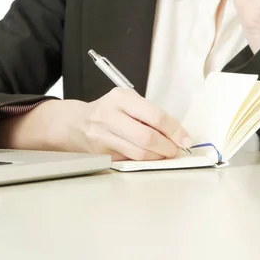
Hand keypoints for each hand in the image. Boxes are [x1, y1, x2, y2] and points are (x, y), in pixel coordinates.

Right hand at [0, 90, 193, 161]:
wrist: (74, 124)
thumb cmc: (108, 111)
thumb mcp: (127, 102)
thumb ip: (148, 114)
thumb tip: (176, 134)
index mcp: (120, 98)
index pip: (154, 115)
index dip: (174, 129)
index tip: (185, 138)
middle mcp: (109, 116)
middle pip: (146, 137)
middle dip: (167, 146)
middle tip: (176, 150)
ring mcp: (103, 136)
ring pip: (138, 152)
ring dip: (157, 156)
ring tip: (165, 154)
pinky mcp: (101, 154)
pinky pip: (129, 160)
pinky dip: (144, 160)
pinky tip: (150, 157)